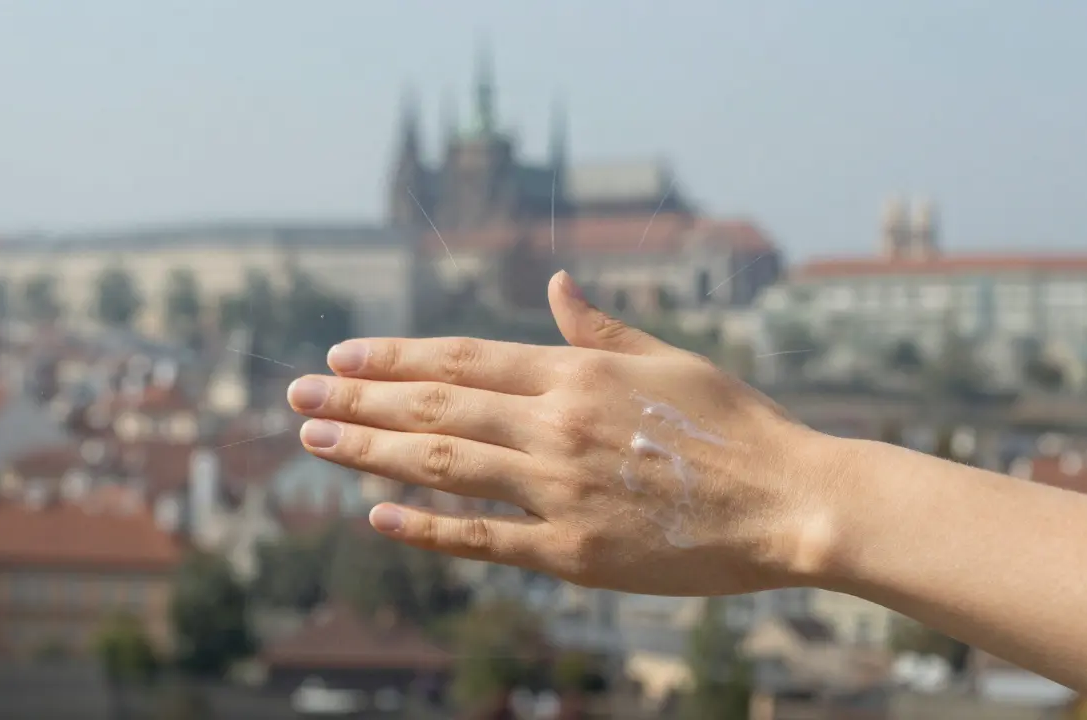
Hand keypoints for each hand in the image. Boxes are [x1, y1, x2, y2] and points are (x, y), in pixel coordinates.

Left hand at [287, 271, 841, 596]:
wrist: (789, 501)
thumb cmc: (734, 423)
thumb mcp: (670, 358)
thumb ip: (601, 329)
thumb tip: (556, 284)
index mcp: (577, 373)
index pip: (462, 359)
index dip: (393, 357)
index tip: (341, 355)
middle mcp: (556, 426)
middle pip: (435, 406)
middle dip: (358, 398)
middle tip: (297, 395)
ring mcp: (560, 491)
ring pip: (442, 464)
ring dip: (368, 451)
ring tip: (313, 439)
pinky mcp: (572, 553)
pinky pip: (483, 537)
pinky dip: (425, 526)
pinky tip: (375, 514)